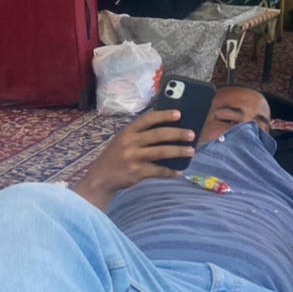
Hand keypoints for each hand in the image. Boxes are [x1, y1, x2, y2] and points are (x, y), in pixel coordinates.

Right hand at [75, 109, 193, 208]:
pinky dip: (170, 172)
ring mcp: (133, 157)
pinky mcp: (136, 172)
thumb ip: (141, 133)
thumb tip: (170, 126)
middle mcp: (130, 142)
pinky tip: (179, 172)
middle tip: (192, 134)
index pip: (148, 119)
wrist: (100, 177)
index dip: (164, 115)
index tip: (179, 113)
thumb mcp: (123, 139)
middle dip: (177, 133)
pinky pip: (158, 171)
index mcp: (128, 131)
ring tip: (191, 151)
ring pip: (161, 152)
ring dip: (178, 151)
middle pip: (158, 135)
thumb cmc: (117, 154)